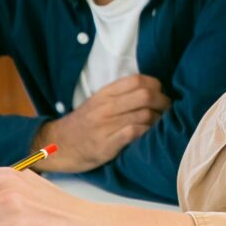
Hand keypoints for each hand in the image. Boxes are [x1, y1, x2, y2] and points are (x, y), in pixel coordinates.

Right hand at [34, 74, 170, 172]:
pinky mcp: (106, 145)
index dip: (155, 85)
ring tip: (161, 123)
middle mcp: (105, 107)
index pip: (137, 80)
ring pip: (143, 115)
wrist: (57, 145)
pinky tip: (148, 135)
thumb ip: (121, 94)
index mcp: (105, 94)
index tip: (160, 93)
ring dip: (158, 120)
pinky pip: (134, 133)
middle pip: (145, 96)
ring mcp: (105, 126)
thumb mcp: (98, 102)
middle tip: (167, 109)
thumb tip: (153, 89)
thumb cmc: (84, 123)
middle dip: (162, 102)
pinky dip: (146, 133)